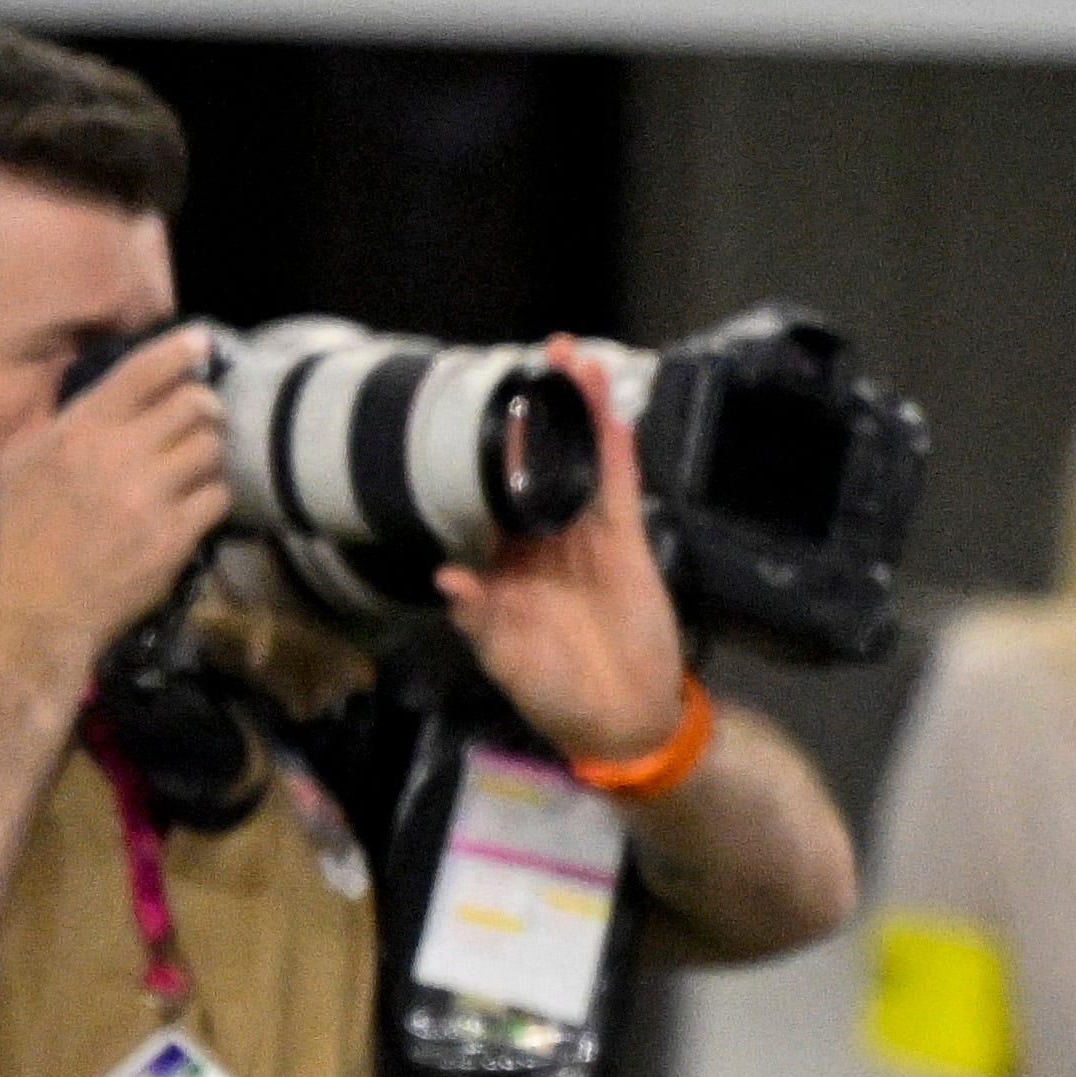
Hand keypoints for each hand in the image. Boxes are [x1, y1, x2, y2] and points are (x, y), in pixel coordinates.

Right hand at [0, 329, 227, 664]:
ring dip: (211, 453)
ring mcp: (148, 495)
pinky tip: (199, 503)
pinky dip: (215, 495)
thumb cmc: (26, 532)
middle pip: (192, 404)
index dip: (179, 351)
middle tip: (205, 417)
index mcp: (77, 431)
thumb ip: (52, 419)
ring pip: (212, 448)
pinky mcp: (175, 534)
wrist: (41, 604)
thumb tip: (79, 383)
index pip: (140, 372)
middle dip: (206, 406)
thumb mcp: (19, 462)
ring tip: (197, 465)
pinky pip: (219, 495)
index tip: (202, 344)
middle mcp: (115, 455)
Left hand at [440, 340, 688, 764]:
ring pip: (580, 462)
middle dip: (537, 412)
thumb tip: (448, 578)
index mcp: (504, 562)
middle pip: (539, 462)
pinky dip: (617, 450)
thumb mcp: (506, 658)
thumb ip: (480, 617)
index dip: (489, 449)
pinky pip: (621, 487)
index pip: (489, 493)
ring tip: (572, 361)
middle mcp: (543, 539)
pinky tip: (612, 411)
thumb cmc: (554, 692)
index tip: (478, 404)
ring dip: (578, 414)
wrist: (621, 717)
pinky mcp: (627, 543)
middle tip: (532, 359)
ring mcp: (587, 537)